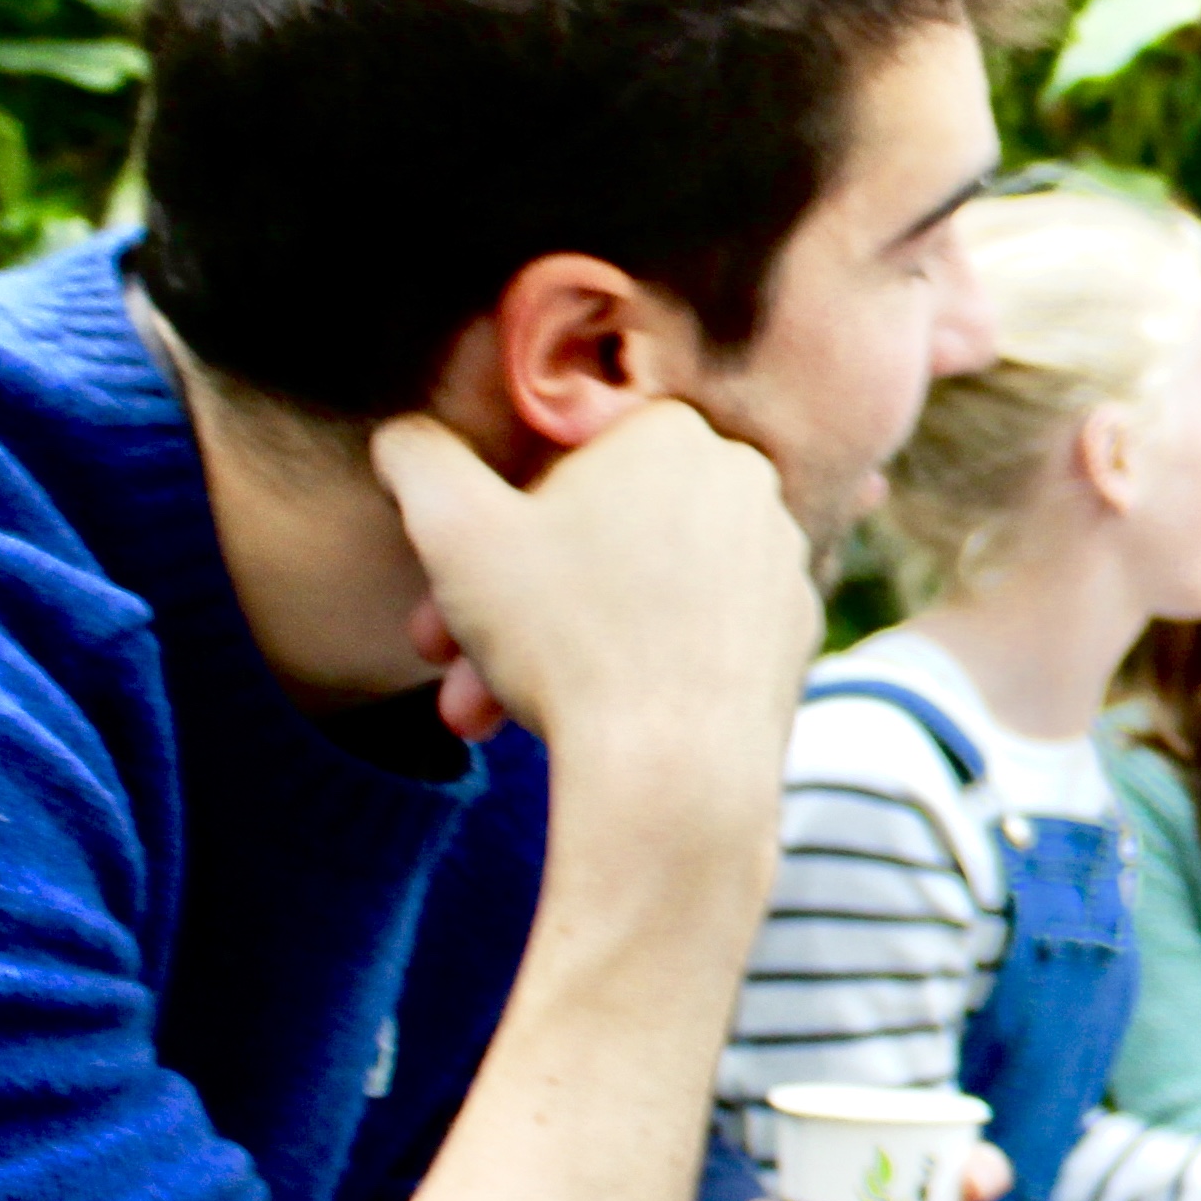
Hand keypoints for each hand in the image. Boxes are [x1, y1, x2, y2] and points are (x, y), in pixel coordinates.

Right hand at [370, 405, 812, 782]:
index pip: (553, 465)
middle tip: (445, 664)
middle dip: (505, 604)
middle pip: (592, 538)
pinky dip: (635, 669)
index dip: (482, 532)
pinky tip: (585, 720)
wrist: (678, 769)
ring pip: (635, 593)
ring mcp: (778, 559)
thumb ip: (418, 459)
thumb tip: (407, 438)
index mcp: (671, 431)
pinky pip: (690, 637)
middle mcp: (743, 481)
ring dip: (551, 648)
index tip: (442, 593)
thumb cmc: (565, 638)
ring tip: (486, 712)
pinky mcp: (793, 632)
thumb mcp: (453, 529)